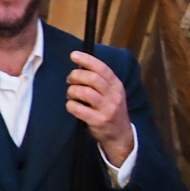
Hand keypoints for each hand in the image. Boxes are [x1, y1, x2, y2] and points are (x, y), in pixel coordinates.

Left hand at [66, 51, 135, 166]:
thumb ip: (98, 80)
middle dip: (75, 76)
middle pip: (91, 78)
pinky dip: (70, 105)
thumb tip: (79, 64)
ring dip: (72, 91)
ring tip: (72, 96)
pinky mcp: (98, 121)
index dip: (87, 60)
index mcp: (117, 86)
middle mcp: (114, 96)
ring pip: (83, 92)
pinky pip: (77, 108)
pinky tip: (72, 106)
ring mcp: (107, 109)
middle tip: (70, 80)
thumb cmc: (109, 109)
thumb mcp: (111, 93)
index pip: (102, 68)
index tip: (74, 55)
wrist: (120, 135)